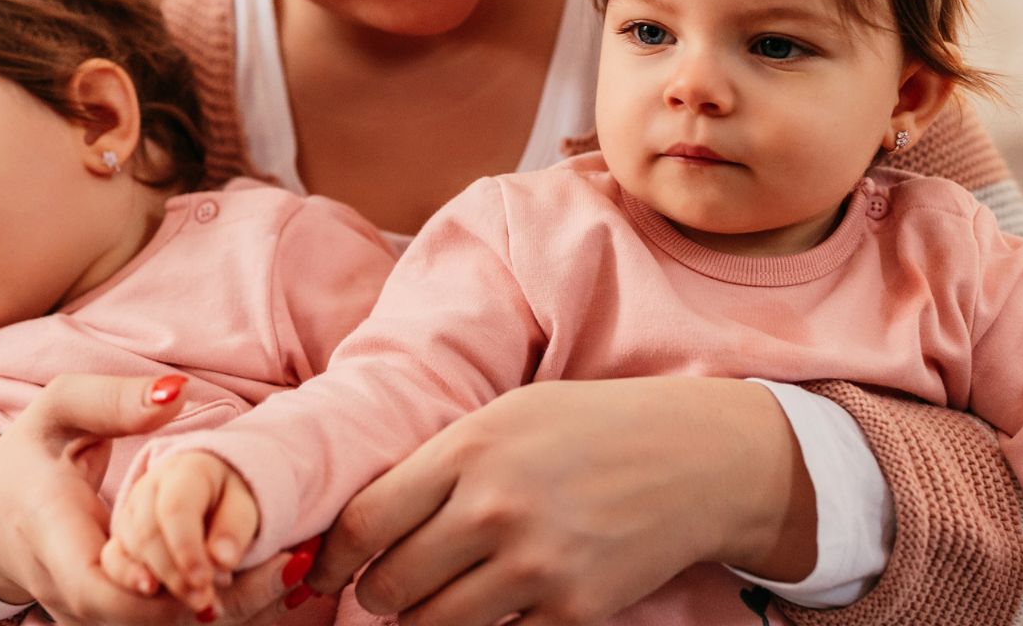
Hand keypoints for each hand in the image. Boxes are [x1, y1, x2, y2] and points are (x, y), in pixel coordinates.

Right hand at [0, 372, 309, 625]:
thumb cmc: (27, 460)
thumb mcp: (55, 413)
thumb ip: (110, 400)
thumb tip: (175, 393)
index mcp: (50, 539)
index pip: (91, 588)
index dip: (140, 594)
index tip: (191, 579)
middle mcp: (71, 592)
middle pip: (143, 620)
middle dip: (216, 600)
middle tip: (290, 565)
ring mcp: (93, 614)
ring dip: (228, 605)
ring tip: (294, 568)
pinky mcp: (115, 619)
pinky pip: (166, 621)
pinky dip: (218, 602)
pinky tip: (272, 577)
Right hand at [103, 452, 261, 614]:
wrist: (207, 487)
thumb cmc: (228, 499)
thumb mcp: (243, 507)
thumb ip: (235, 530)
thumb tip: (222, 560)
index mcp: (185, 471)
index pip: (176, 508)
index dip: (187, 548)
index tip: (204, 580)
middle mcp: (150, 487)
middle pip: (149, 532)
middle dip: (174, 572)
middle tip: (202, 600)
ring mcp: (131, 510)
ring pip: (131, 548)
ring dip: (160, 579)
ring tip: (194, 600)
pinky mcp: (121, 534)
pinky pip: (113, 558)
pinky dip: (130, 579)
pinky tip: (150, 591)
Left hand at [305, 377, 811, 625]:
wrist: (696, 459)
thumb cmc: (591, 429)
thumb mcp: (506, 418)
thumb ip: (437, 465)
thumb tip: (363, 523)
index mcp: (469, 452)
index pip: (365, 524)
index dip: (332, 558)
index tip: (326, 571)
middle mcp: (495, 511)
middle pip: (390, 586)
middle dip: (377, 595)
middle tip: (388, 588)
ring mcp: (536, 568)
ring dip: (423, 621)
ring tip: (434, 601)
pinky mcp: (573, 612)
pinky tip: (494, 610)